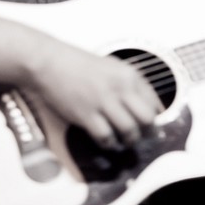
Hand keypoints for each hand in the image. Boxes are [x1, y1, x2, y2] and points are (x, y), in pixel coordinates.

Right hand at [30, 46, 163, 150]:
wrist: (50, 61)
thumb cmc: (79, 64)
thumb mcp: (112, 67)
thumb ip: (129, 84)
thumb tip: (147, 104)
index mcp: (129, 75)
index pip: (154, 102)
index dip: (155, 116)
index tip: (151, 124)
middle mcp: (120, 88)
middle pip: (147, 119)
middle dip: (147, 131)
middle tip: (142, 135)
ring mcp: (103, 102)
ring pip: (130, 131)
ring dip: (129, 140)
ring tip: (125, 140)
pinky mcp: (86, 115)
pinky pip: (106, 137)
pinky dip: (109, 143)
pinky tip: (107, 140)